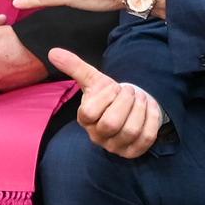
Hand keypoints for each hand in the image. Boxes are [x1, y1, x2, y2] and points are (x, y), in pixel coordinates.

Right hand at [49, 48, 163, 158]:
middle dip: (125, 101)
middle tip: (130, 91)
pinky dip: (151, 119)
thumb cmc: (108, 95)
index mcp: (85, 119)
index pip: (89, 112)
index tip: (114, 87)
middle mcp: (98, 137)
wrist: (128, 108)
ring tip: (140, 97)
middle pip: (111, 124)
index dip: (106, 96)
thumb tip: (53, 52)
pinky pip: (147, 137)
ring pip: (131, 131)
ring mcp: (115, 147)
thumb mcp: (93, 80)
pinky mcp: (133, 151)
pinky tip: (149, 108)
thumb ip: (74, 67)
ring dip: (140, 108)